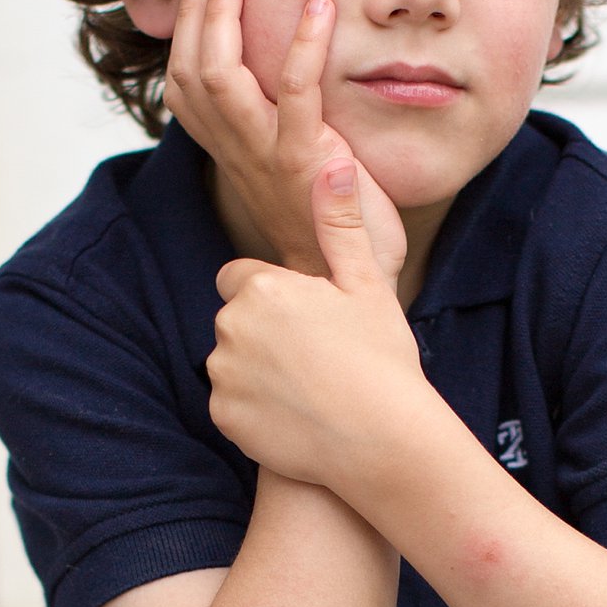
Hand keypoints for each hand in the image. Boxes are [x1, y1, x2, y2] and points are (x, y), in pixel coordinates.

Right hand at [166, 0, 406, 285]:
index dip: (184, 33)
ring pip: (221, 79)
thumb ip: (281, 127)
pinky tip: (320, 8)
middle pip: (191, 74)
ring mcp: (267, 157)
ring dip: (223, 21)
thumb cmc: (328, 224)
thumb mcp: (293, 169)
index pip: (184, 87)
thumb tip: (286, 81)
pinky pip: (295, 93)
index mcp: (231, 153)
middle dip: (195, 15)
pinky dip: (305, 45)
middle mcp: (238, 153)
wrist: (349, 284)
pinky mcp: (306, 162)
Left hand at [208, 157, 431, 492]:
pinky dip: (253, 411)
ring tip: (309, 389)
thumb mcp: (367, 284)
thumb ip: (339, 226)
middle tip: (315, 357)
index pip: (241, 278)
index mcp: (261, 288)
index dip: (274, 297)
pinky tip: (295, 417)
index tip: (309, 319)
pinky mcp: (223, 417)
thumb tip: (332, 164)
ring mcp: (223, 375)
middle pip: (234, 320)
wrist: (383, 441)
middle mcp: (230, 327)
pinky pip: (230, 405)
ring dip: (256, 371)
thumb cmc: (382, 358)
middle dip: (262, 332)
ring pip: (231, 363)